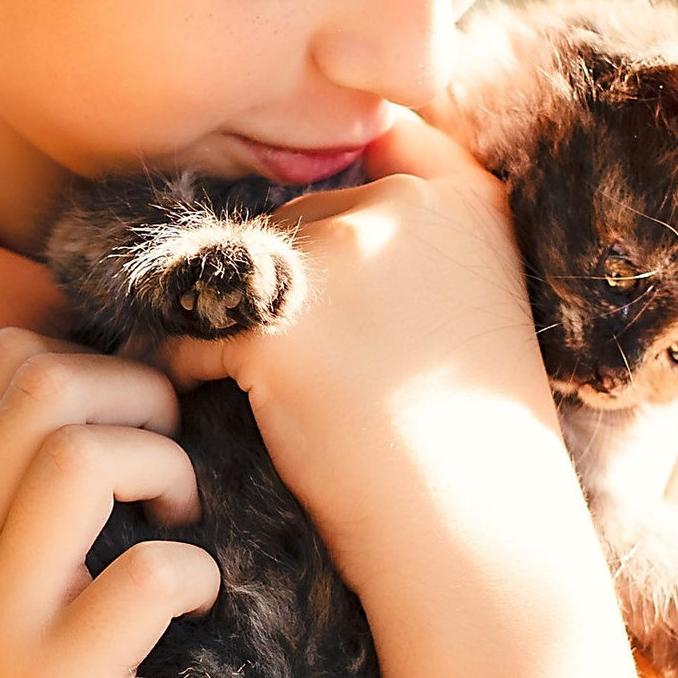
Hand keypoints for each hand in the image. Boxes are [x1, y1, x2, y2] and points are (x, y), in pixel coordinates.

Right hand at [0, 330, 218, 677]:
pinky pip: (143, 577)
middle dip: (137, 398)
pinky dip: (194, 572)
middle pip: (45, 387)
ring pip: (81, 459)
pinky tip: (194, 603)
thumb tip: (106, 418)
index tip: (133, 424)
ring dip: (164, 470)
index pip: (3, 363)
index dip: (96, 362)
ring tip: (180, 522)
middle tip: (167, 464)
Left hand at [165, 107, 567, 599]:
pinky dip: (193, 374)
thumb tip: (317, 221)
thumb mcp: (484, 311)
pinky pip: (193, 333)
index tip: (335, 249)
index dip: (344, 195)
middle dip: (293, 287)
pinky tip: (235, 418)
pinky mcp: (277, 322)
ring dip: (239, 326)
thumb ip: (423, 247)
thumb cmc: (478, 450)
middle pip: (299, 218)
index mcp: (469, 201)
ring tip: (283, 400)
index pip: (382, 135)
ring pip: (241, 271)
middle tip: (324, 373)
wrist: (479, 542)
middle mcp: (404, 207)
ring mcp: (340, 258)